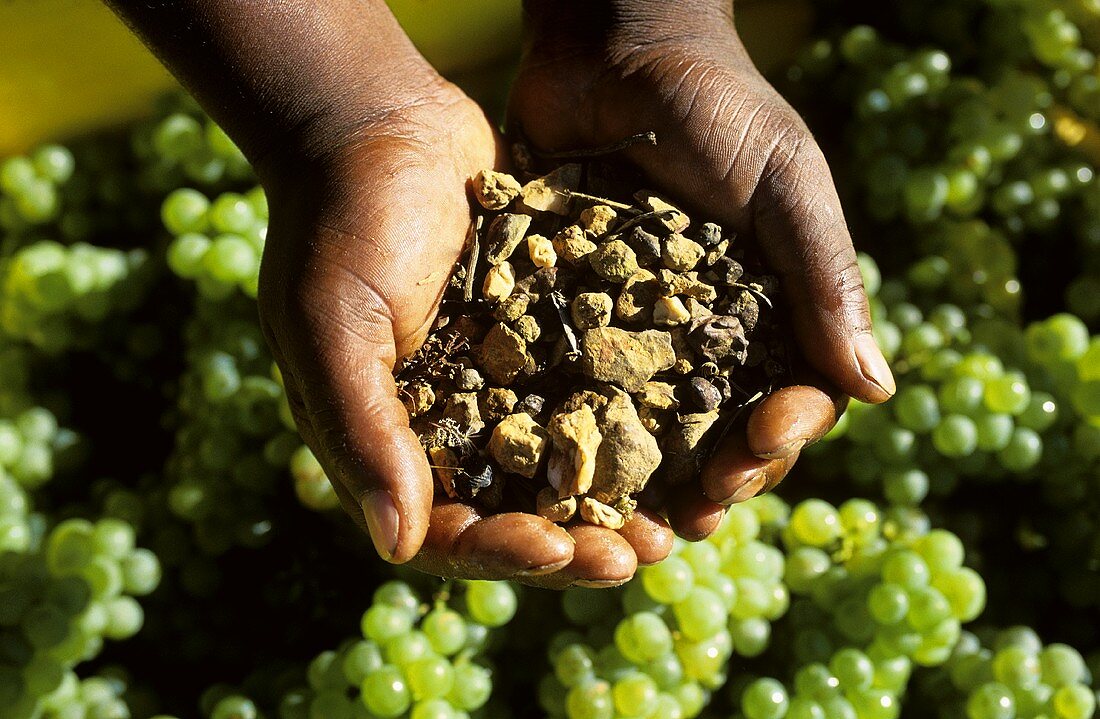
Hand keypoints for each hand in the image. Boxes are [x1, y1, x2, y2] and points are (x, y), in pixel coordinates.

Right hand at [256, 79, 673, 586]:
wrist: (382, 125)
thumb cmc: (338, 226)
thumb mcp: (334, 330)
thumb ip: (363, 433)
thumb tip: (395, 548)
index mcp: (392, 442)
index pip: (447, 530)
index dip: (503, 554)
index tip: (559, 550)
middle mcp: (451, 427)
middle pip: (520, 514)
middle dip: (578, 543)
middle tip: (640, 556)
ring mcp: (502, 384)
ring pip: (567, 465)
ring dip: (618, 498)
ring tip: (677, 519)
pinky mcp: (545, 338)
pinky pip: (592, 393)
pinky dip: (632, 422)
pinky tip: (684, 434)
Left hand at [510, 1, 895, 536]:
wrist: (611, 48)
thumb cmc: (715, 105)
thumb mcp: (782, 182)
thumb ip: (823, 278)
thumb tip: (876, 391)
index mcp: (767, 312)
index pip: (787, 398)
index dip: (779, 436)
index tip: (760, 448)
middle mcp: (700, 334)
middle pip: (712, 432)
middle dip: (710, 480)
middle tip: (688, 520)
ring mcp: (629, 331)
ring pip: (640, 431)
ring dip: (638, 485)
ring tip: (623, 527)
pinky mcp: (564, 316)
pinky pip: (567, 386)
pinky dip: (565, 435)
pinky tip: (552, 474)